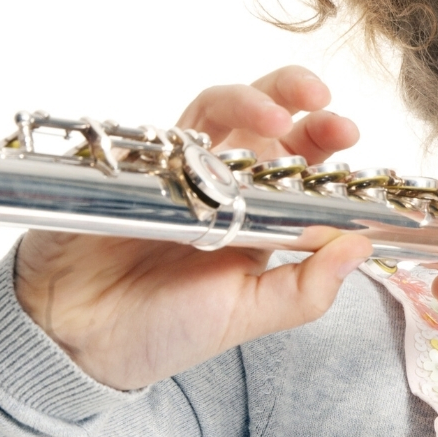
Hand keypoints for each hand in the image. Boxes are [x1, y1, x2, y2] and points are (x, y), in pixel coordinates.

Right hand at [14, 67, 372, 389]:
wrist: (76, 342)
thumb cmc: (163, 329)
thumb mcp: (247, 315)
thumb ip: (306, 289)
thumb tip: (361, 247)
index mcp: (258, 212)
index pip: (299, 158)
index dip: (324, 137)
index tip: (348, 133)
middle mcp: (220, 181)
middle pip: (263, 114)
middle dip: (294, 95)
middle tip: (321, 102)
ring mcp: (175, 169)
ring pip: (215, 109)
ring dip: (249, 100)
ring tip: (275, 118)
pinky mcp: (130, 168)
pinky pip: (159, 136)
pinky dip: (186, 135)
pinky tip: (204, 154)